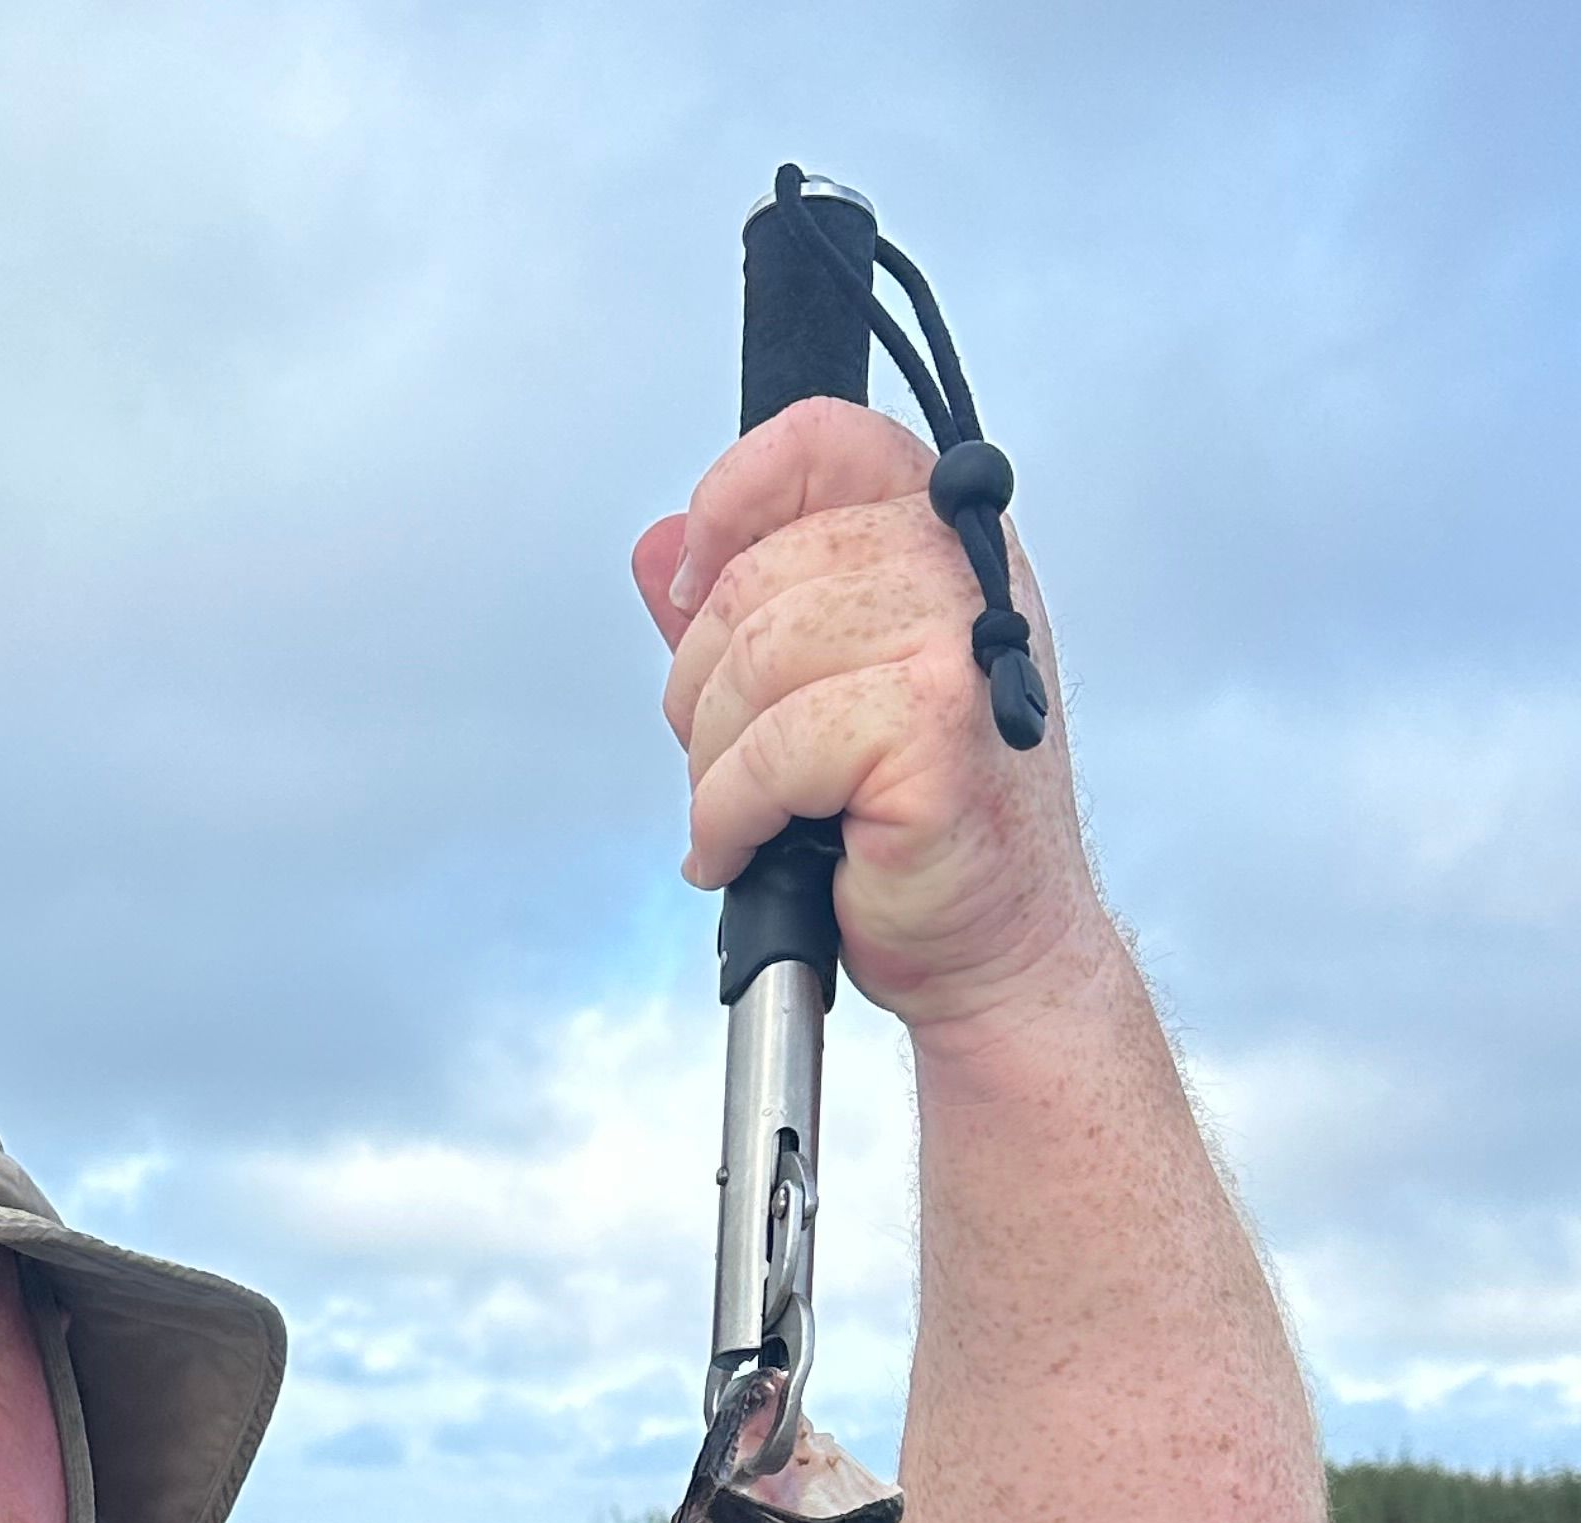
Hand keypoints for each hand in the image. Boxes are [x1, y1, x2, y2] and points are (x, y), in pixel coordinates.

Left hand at [636, 398, 1110, 1051]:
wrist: (996, 946)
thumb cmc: (913, 828)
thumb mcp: (817, 695)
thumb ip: (743, 614)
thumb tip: (660, 548)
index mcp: (939, 536)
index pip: (820, 442)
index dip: (733, 501)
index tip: (696, 596)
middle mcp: (960, 569)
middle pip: (755, 578)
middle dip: (702, 688)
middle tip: (726, 767)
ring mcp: (955, 641)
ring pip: (752, 663)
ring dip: (714, 764)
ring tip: (742, 818)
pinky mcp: (934, 727)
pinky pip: (769, 751)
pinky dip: (728, 816)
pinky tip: (740, 852)